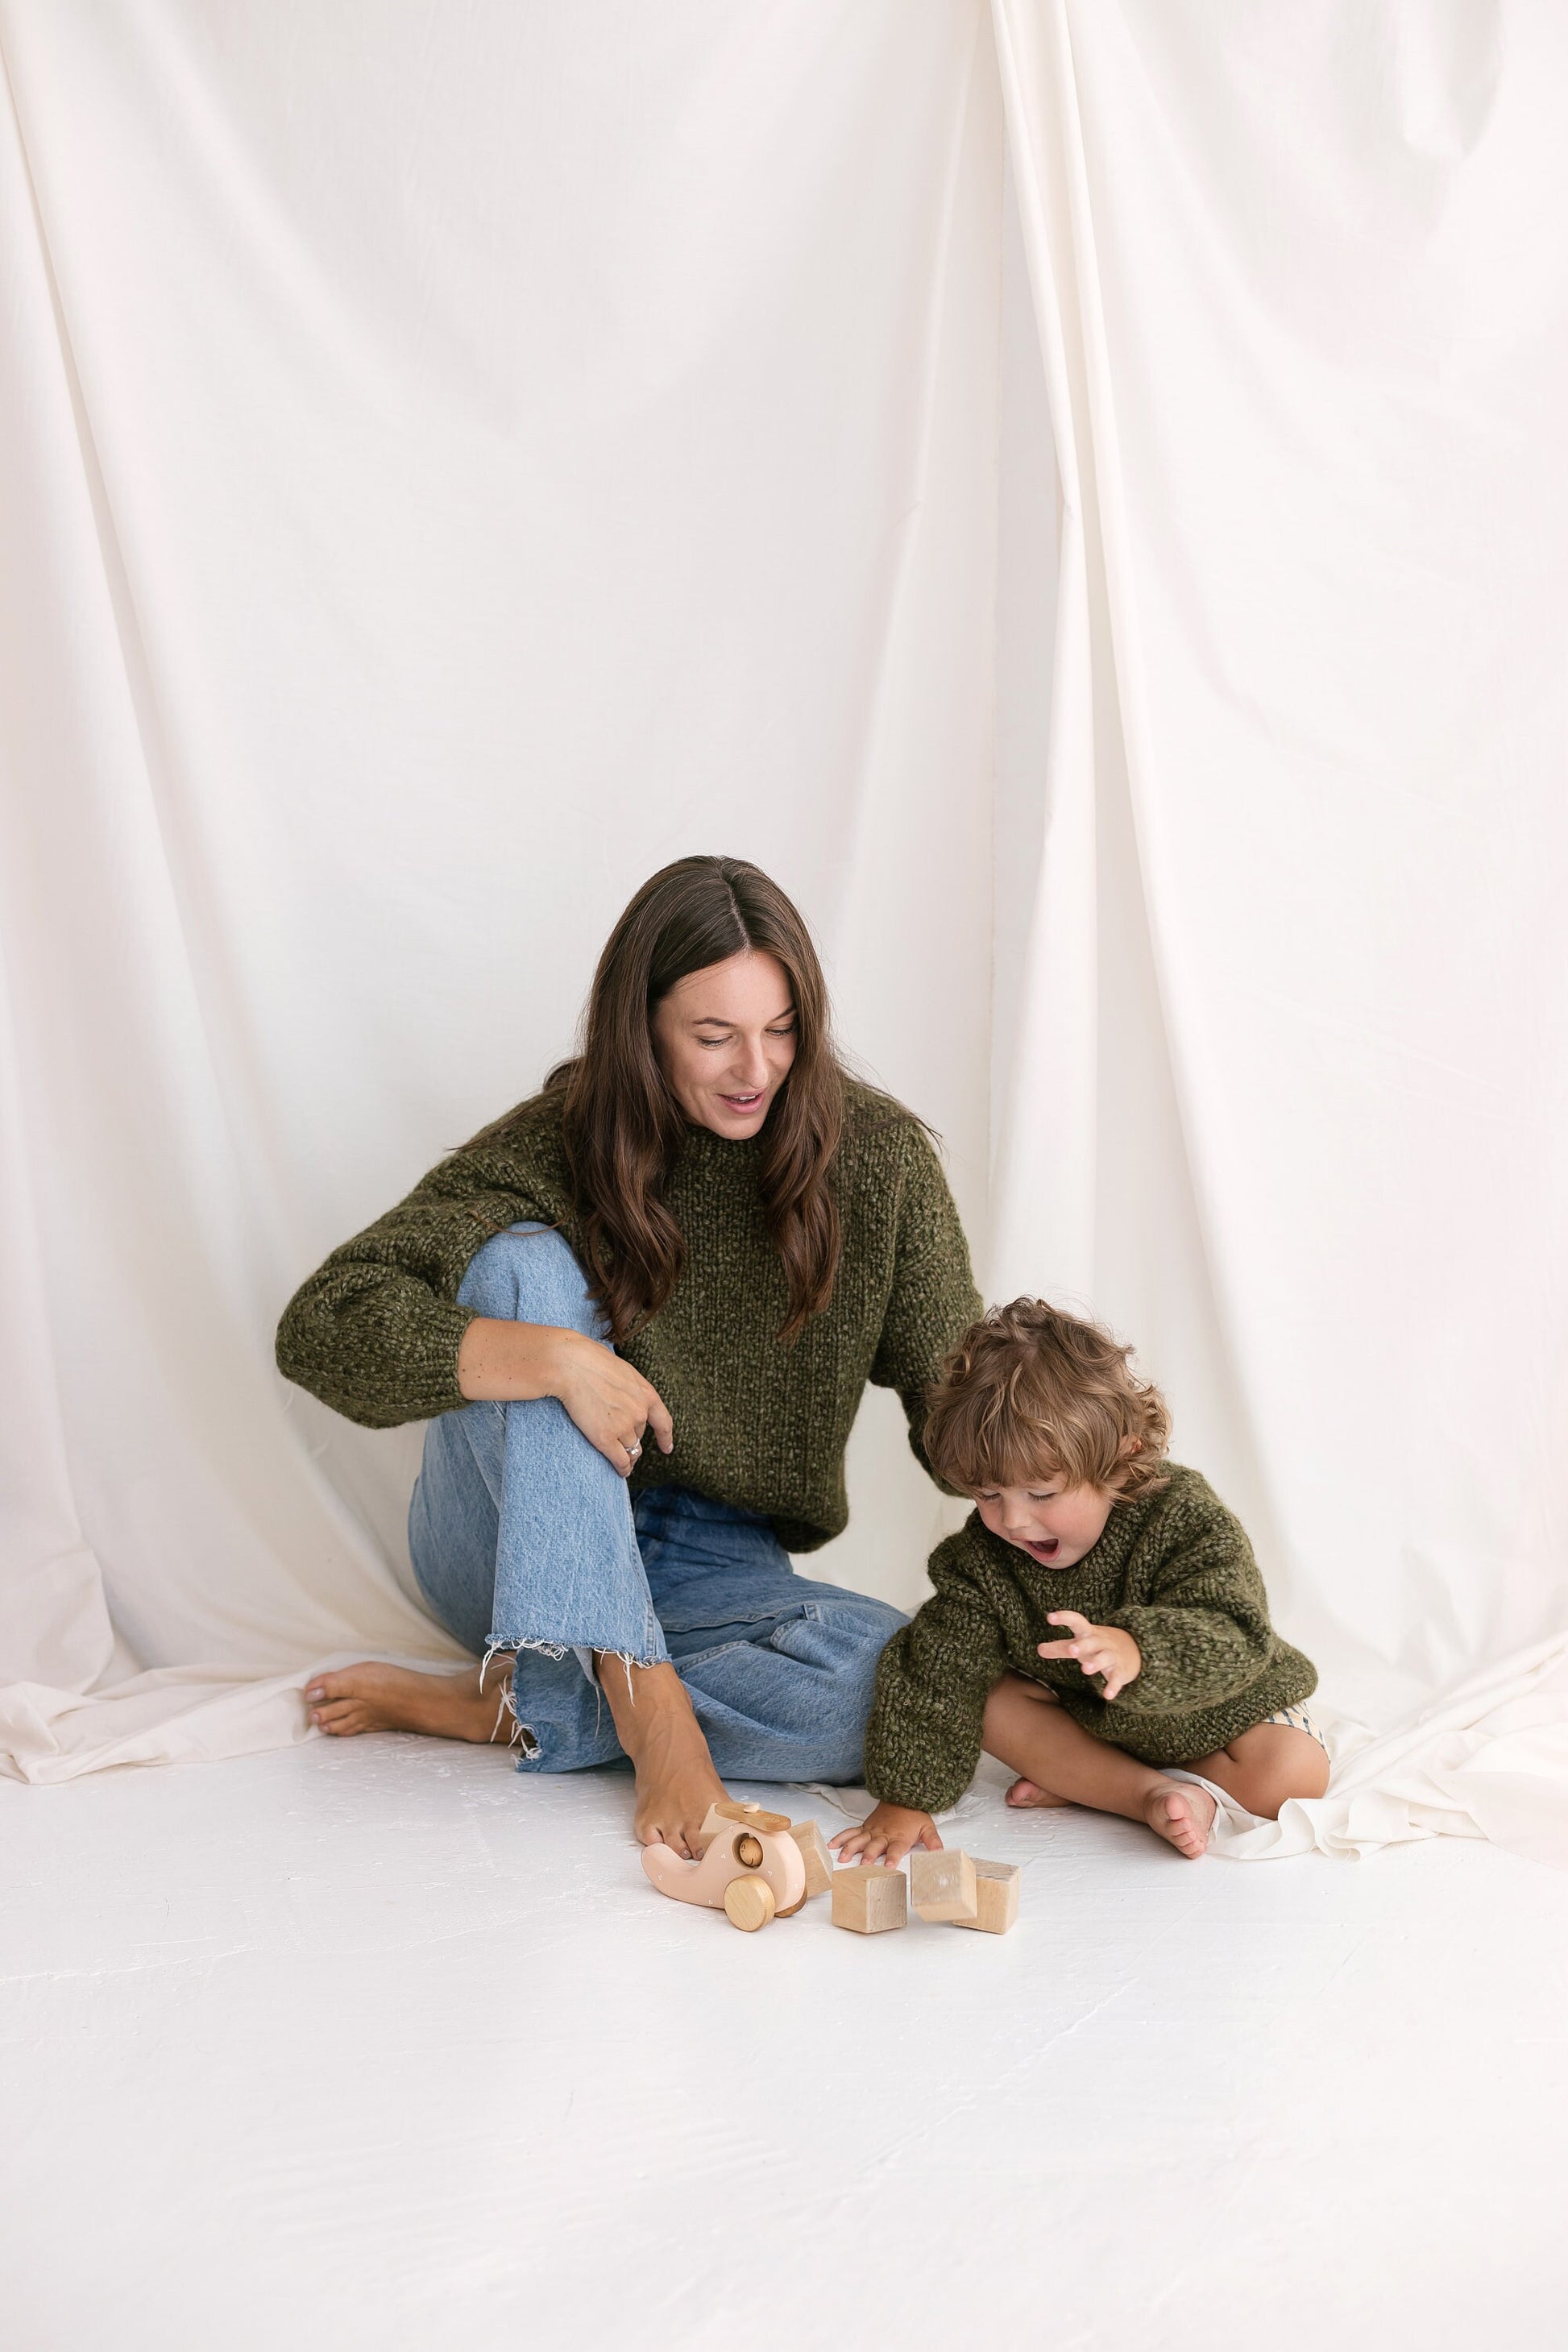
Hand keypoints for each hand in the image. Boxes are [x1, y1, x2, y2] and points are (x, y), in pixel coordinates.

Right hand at [457, 1318, 673, 1474]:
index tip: (666, 1448)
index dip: (665, 1437)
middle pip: (639, 1435)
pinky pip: (620, 1461)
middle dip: (631, 1439)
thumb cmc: (590, 1362)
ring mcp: (624, 1427)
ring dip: (627, 1457)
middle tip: (621, 1445)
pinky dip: (622, 1469)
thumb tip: (624, 1399)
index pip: (663, 1421)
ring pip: (631, 1450)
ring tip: (622, 1463)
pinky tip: (620, 1472)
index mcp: (646, 1394)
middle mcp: (639, 1413)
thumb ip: (629, 1389)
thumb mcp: (621, 1371)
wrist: (571, 1365)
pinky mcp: (605, 1439)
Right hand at [830, 1801, 940, 1868]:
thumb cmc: (914, 1815)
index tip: (889, 1866)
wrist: (903, 1795)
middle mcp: (883, 1834)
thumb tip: (941, 1854)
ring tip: (842, 1858)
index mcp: (899, 1837)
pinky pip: (851, 1832)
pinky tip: (831, 1846)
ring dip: (850, 1849)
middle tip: (863, 1865)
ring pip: (859, 1840)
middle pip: (875, 1846)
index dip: (893, 1857)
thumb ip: (933, 1842)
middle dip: (869, 1856)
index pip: (896, 1849)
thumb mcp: (928, 1828)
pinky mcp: (865, 1827)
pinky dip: (841, 1838)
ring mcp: (872, 1830)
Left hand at [1036, 1610, 1139, 1699]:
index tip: (1050, 1617)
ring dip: (1096, 1663)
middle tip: (1071, 1651)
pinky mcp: (1121, 1671)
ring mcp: (1112, 1656)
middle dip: (1082, 1645)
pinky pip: (1117, 1678)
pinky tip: (1107, 1696)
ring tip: (1085, 1670)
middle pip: (1091, 1641)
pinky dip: (1113, 1686)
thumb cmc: (1098, 1646)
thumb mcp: (1080, 1644)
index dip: (1064, 1618)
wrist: (1134, 1649)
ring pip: (1105, 1658)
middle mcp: (1100, 1642)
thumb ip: (1060, 1647)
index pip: (1077, 1621)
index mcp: (1088, 1633)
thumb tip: (1039, 1649)